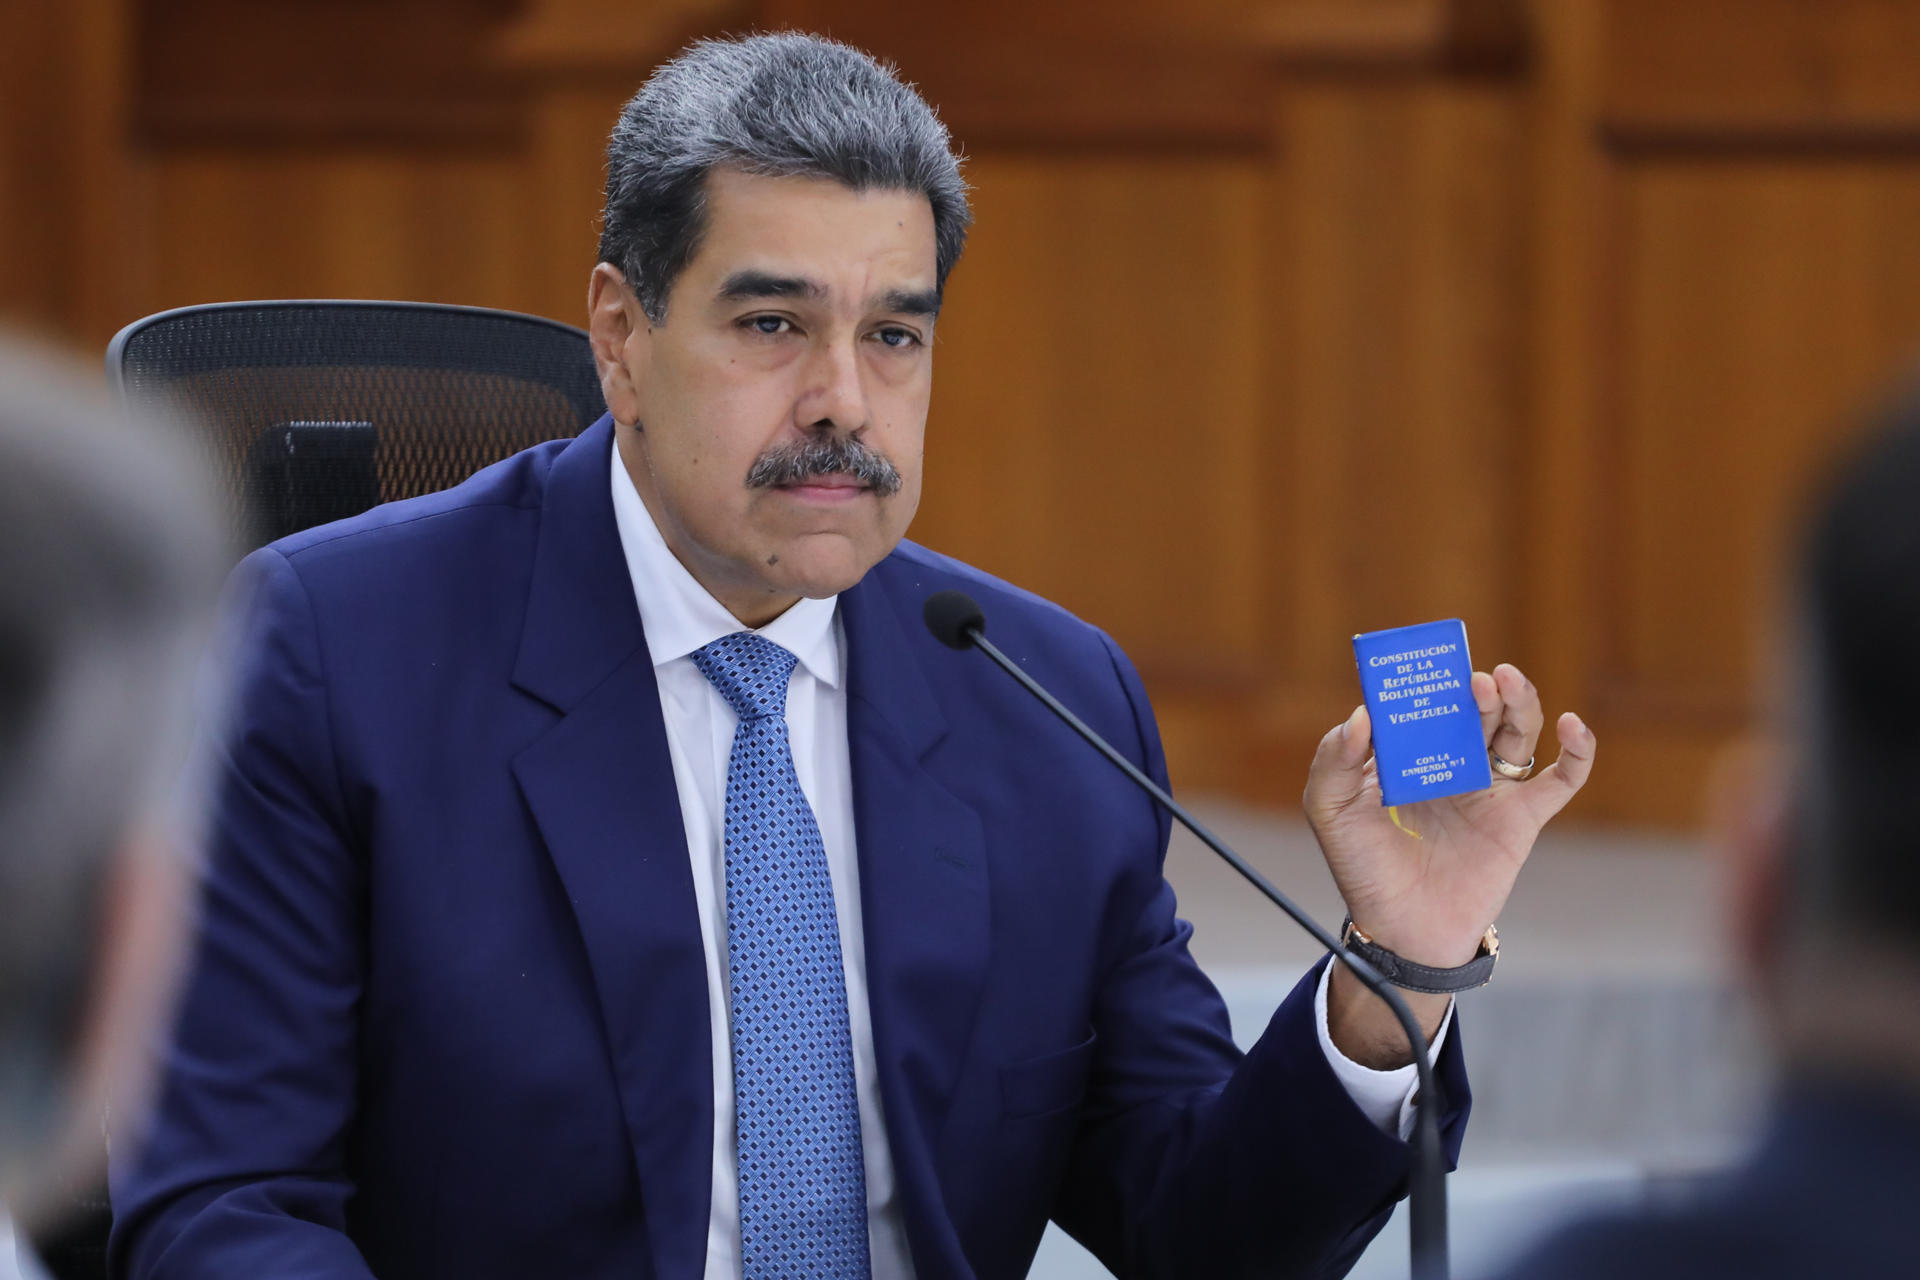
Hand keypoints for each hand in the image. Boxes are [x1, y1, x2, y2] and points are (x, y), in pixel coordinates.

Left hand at [1305, 664, 1594, 1065]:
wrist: (1401, 928)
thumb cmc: (1363, 868)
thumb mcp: (1331, 811)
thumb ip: (1334, 762)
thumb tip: (1361, 717)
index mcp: (1410, 752)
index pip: (1426, 703)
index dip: (1431, 681)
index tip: (1429, 665)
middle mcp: (1453, 761)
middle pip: (1477, 709)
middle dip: (1479, 688)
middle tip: (1474, 679)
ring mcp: (1490, 787)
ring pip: (1517, 730)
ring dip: (1519, 701)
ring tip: (1506, 682)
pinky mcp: (1522, 818)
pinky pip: (1561, 780)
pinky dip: (1577, 751)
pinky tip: (1573, 725)